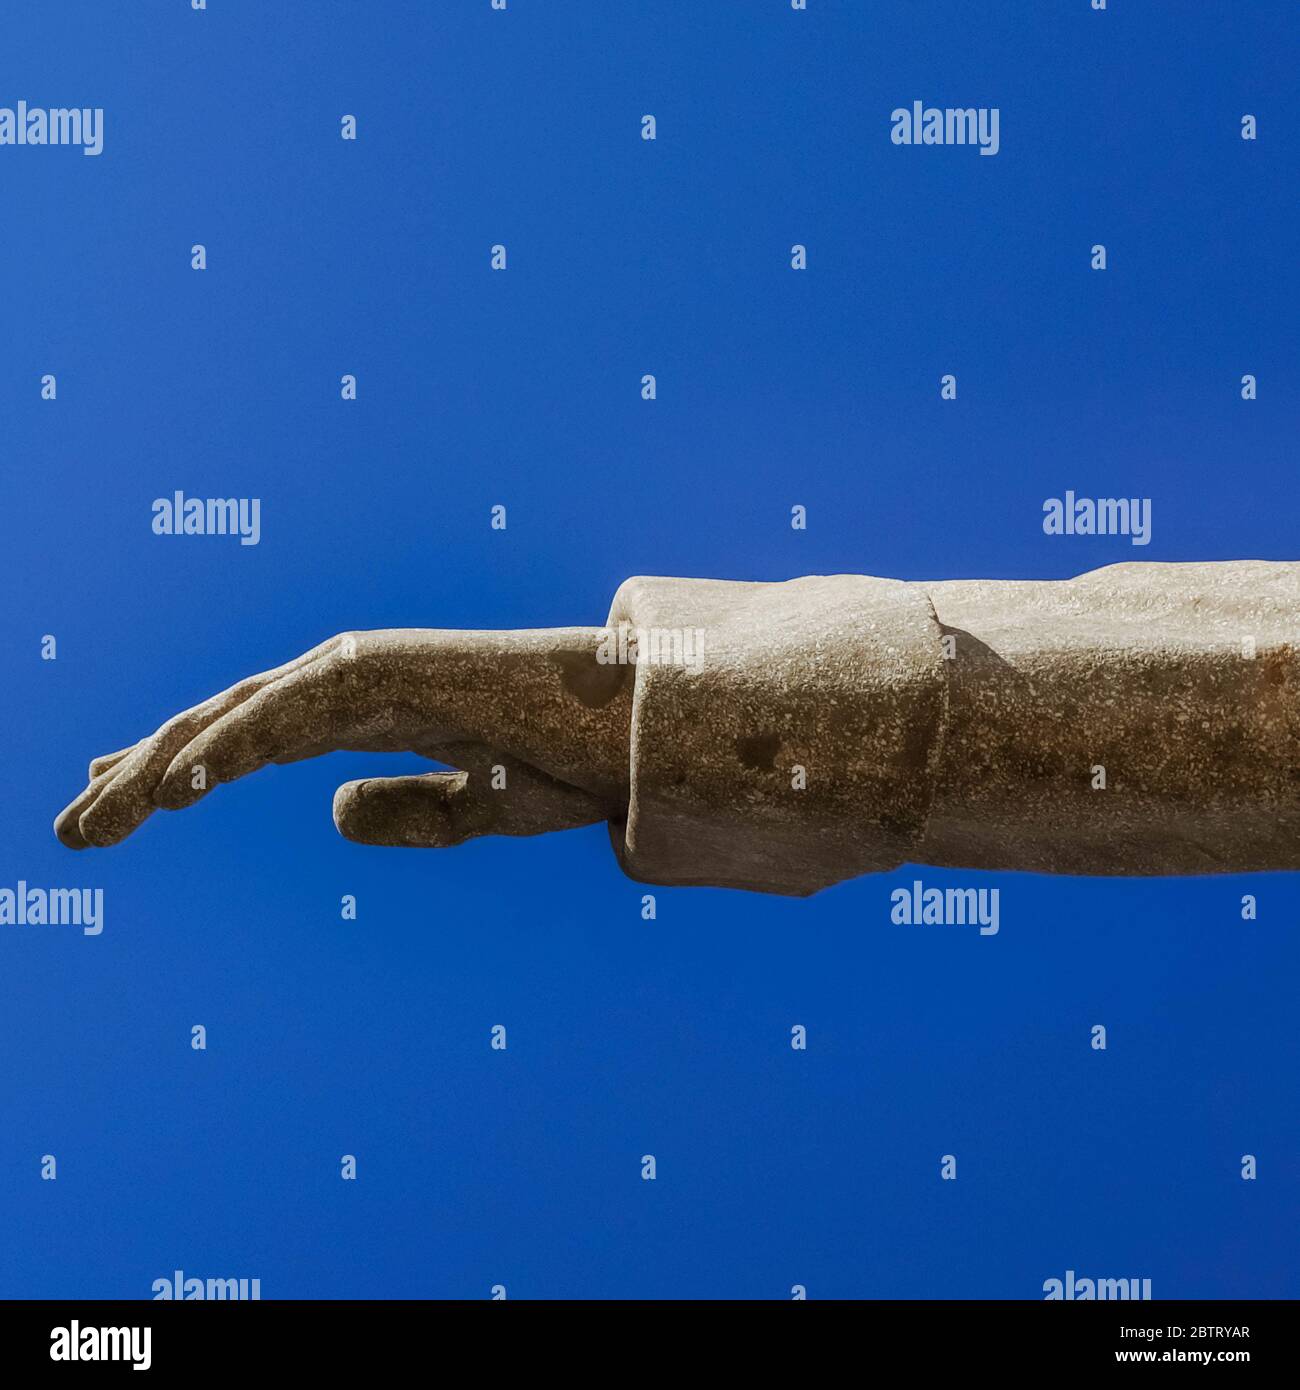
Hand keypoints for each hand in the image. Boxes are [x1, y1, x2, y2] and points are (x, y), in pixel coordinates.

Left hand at [55, 628, 632, 850]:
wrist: (626, 732)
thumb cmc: (559, 763)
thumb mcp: (470, 811)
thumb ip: (403, 811)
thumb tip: (329, 816)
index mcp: (363, 715)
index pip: (248, 738)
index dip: (177, 766)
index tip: (118, 800)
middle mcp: (346, 685)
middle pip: (221, 726)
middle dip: (141, 773)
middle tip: (75, 825)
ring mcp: (358, 672)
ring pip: (234, 719)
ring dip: (156, 769)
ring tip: (92, 819)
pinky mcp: (378, 673)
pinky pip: (285, 715)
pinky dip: (225, 745)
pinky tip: (173, 787)